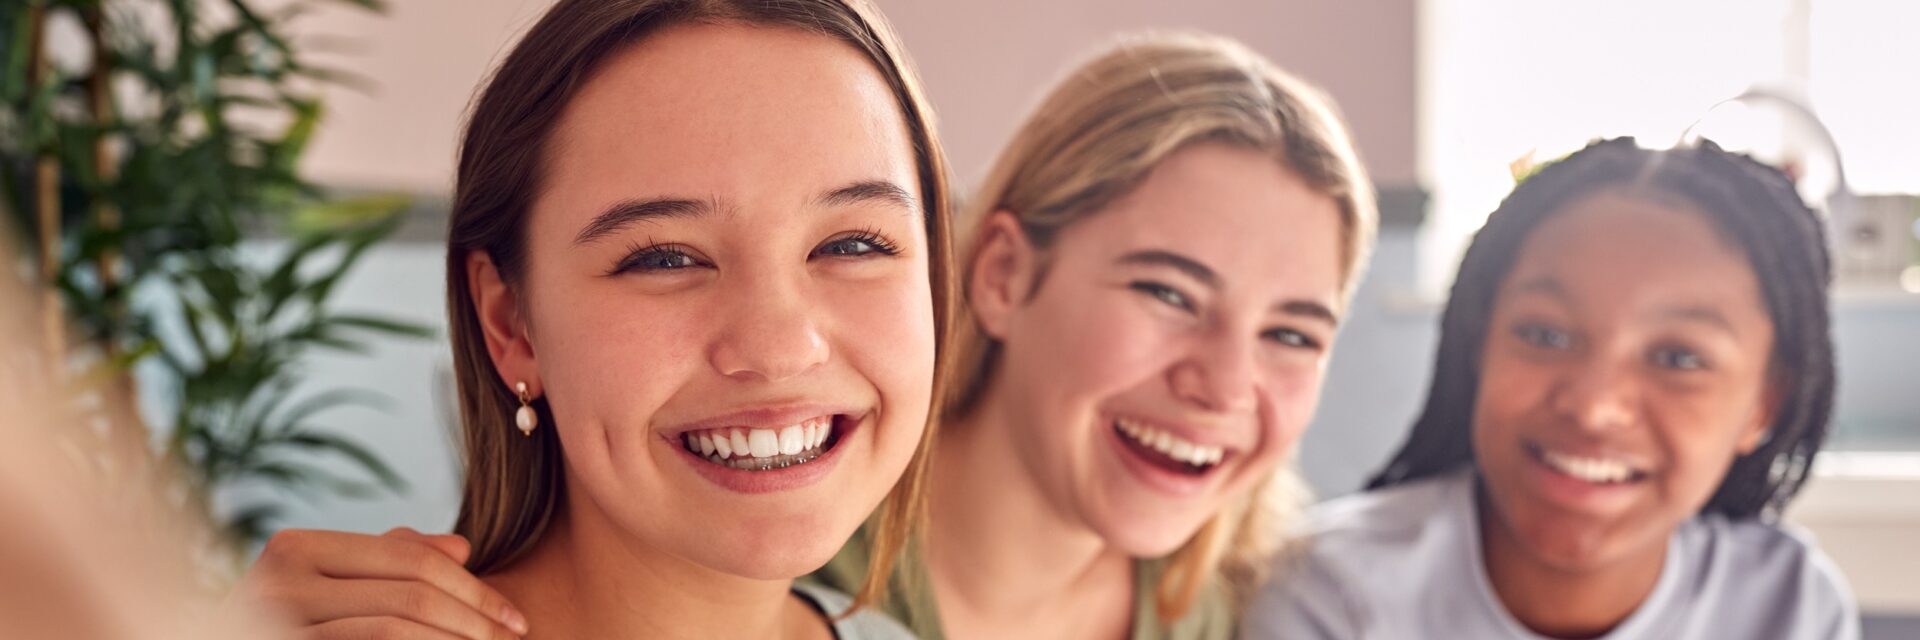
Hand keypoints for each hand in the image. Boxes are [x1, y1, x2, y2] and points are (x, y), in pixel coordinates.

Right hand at [233, 527, 528, 638]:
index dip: (474, 587)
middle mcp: (278, 580)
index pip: (410, 558)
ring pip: (395, 630)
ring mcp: (276, 622)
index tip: (516, 616)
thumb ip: (386, 563)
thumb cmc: (288, 627)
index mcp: (295, 548)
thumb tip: (462, 547)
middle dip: (476, 618)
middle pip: (410, 592)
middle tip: (517, 637)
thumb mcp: (329, 588)